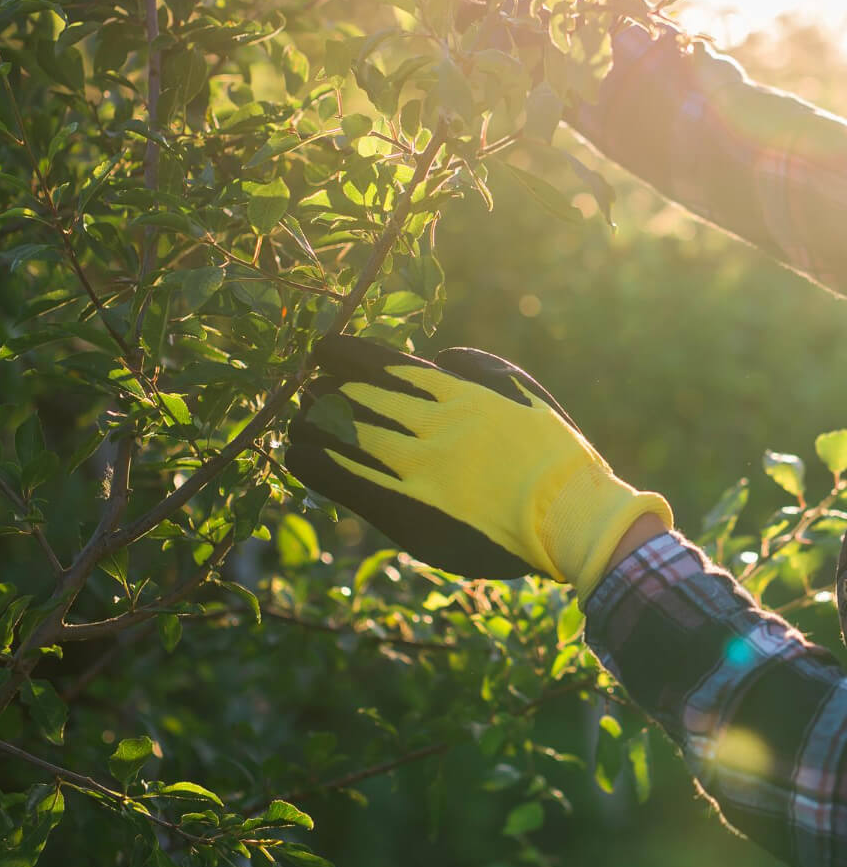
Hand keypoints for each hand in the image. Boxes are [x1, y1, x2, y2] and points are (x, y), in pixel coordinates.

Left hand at [285, 336, 672, 601]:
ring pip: (342, 434)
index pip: (382, 362)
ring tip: (297, 417)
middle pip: (355, 396)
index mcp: (453, 392)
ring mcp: (414, 467)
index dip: (344, 354)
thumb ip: (479, 367)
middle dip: (324, 388)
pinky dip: (314, 464)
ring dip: (312, 422)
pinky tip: (295, 454)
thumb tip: (438, 355)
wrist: (571, 516)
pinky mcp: (406, 510)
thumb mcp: (523, 389)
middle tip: (305, 386)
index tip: (322, 350)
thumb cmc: (554, 453)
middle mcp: (427, 424)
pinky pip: (343, 481)